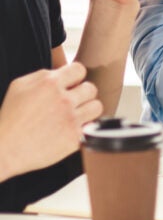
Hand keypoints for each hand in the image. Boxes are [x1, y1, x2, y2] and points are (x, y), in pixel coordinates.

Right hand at [0, 63, 101, 179]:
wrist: (4, 149)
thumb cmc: (9, 118)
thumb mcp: (19, 86)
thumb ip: (44, 75)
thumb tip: (62, 72)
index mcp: (49, 84)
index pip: (80, 69)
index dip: (75, 77)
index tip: (70, 85)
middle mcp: (64, 100)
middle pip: (91, 89)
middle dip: (82, 94)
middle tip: (71, 103)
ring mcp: (71, 119)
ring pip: (97, 107)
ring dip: (87, 110)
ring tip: (73, 116)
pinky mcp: (75, 138)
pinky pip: (92, 127)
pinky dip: (83, 128)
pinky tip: (69, 130)